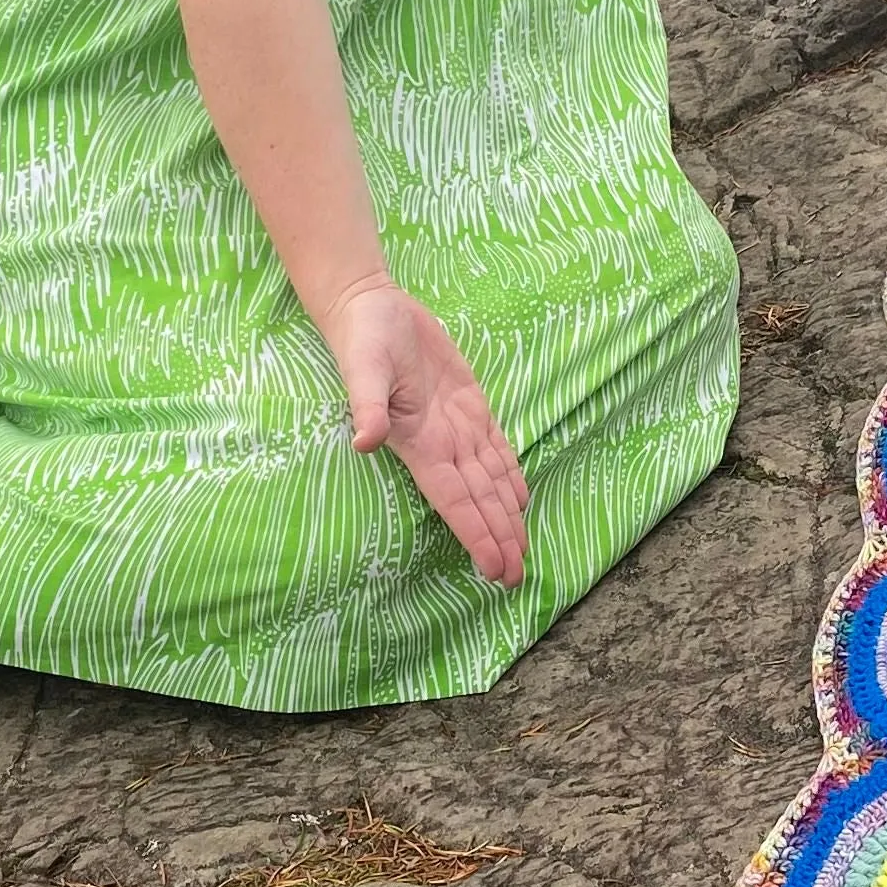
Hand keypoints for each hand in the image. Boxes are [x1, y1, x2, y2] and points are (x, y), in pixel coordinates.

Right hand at [329, 278, 530, 586]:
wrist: (370, 308)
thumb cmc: (364, 339)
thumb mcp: (363, 369)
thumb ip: (366, 406)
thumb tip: (364, 441)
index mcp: (420, 443)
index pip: (455, 500)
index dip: (476, 534)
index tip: (493, 568)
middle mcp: (442, 443)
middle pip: (479, 501)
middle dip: (498, 538)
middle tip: (517, 578)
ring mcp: (456, 426)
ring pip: (490, 481)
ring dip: (506, 517)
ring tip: (522, 551)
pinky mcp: (468, 405)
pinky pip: (495, 449)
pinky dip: (509, 476)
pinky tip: (521, 500)